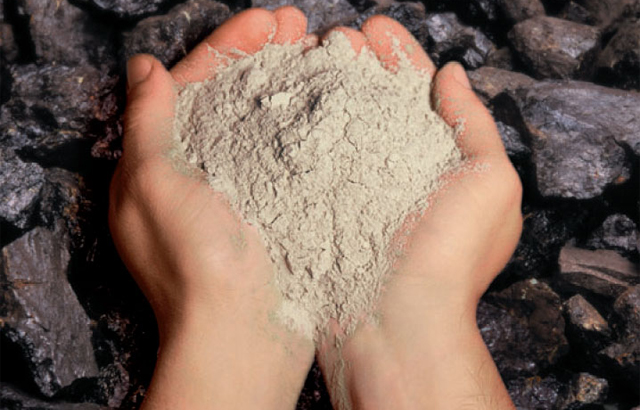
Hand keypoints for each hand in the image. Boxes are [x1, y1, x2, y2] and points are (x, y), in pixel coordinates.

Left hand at [109, 8, 315, 409]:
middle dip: (261, 58)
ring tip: (320, 56)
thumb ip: (147, 120)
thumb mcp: (153, 182)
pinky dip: (300, 127)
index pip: (190, 85)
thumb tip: (144, 68)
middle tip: (300, 29)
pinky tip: (327, 108)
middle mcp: (195, 174)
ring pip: (258, 123)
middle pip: (228, 98)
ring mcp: (237, 193)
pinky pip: (282, 156)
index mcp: (158, 163)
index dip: (227, 47)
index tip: (267, 20)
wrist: (243, 336)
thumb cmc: (196, 263)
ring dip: (285, 85)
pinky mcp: (270, 211)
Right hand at [317, 17, 521, 409]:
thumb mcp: (492, 184)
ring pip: (340, 122)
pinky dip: (303, 124)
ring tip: (312, 53)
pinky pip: (311, 155)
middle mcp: (398, 169)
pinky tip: (289, 96)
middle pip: (376, 101)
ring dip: (328, 84)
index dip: (401, 56)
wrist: (397, 326)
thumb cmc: (452, 258)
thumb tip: (452, 74)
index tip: (377, 27)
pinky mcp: (323, 205)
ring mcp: (357, 186)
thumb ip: (474, 124)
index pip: (420, 92)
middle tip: (337, 37)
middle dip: (358, 63)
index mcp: (441, 158)